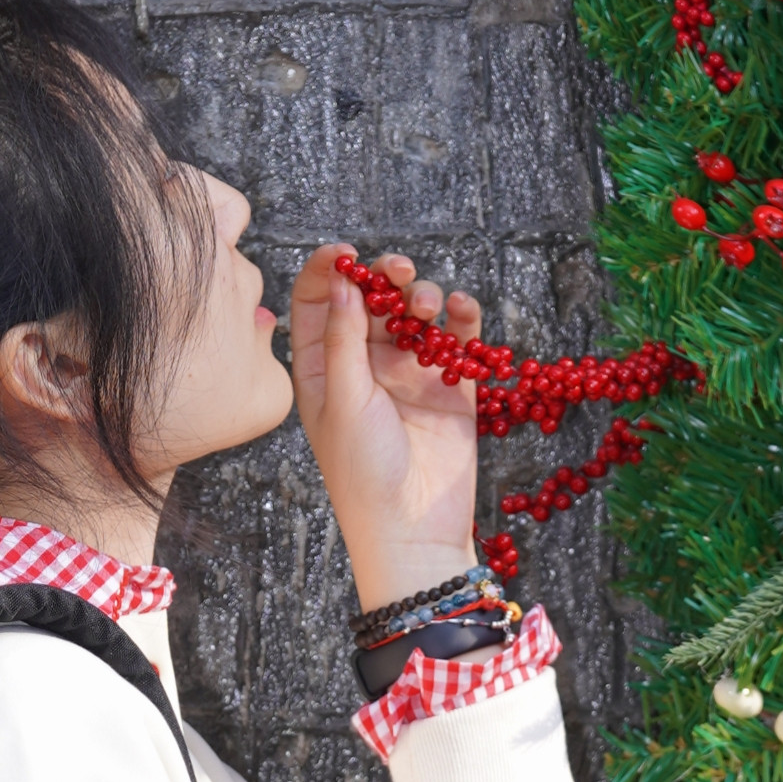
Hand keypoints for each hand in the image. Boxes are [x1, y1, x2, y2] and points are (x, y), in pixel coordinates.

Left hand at [286, 243, 484, 611]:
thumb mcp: (342, 401)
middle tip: (397, 271)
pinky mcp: (451, 387)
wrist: (413, 529)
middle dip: (385, 277)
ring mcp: (409, 375)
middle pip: (372, 300)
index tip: (346, 252)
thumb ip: (343, 339)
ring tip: (426, 305)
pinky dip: (462, 318)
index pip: (319, 305)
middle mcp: (364, 367)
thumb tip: (343, 282)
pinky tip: (461, 310)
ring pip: (416, 315)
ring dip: (423, 297)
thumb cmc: (363, 473)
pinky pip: (458, 339)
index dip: (330, 272)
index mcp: (322, 371)